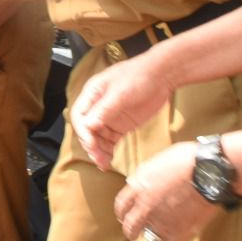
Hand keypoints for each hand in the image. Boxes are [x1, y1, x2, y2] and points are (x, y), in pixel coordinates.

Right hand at [71, 53, 176, 170]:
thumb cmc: (139, 76)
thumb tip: (88, 125)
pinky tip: (110, 161)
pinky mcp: (121, 125)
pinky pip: (110, 141)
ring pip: (97, 138)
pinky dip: (108, 151)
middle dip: (91, 145)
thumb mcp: (121, 92)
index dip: (83, 131)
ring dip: (98, 151)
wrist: (162, 76)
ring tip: (104, 164)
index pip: (79, 116)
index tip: (92, 144)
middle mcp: (97, 106)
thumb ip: (104, 109)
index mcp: (92, 93)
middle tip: (99, 159)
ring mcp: (109, 117)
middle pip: (87, 130)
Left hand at [114, 142, 220, 240]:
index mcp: (138, 186)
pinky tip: (173, 239)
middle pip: (129, 226)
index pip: (121, 205)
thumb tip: (139, 183)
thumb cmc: (187, 159)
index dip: (122, 212)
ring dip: (153, 234)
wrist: (208, 171)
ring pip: (148, 237)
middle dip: (131, 230)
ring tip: (159, 233)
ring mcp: (160, 221)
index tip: (125, 215)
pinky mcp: (177, 233)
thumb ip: (146, 177)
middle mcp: (144, 206)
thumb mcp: (158, 161)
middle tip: (135, 232)